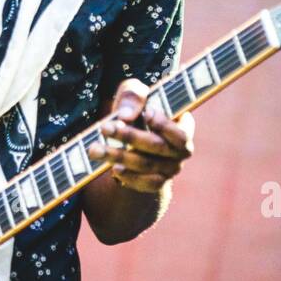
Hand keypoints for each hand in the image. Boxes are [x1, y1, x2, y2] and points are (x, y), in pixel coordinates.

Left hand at [87, 78, 194, 193]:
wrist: (134, 139)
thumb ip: (133, 96)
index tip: (146, 113)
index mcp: (184, 126)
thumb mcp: (136, 95)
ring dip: (119, 156)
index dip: (164, 125)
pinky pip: (147, 184)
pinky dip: (130, 177)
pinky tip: (114, 169)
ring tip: (96, 149)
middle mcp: (182, 150)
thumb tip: (125, 116)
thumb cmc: (139, 110)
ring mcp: (172, 169)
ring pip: (146, 165)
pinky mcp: (160, 182)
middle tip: (104, 128)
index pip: (180, 132)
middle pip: (157, 146)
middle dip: (129, 136)